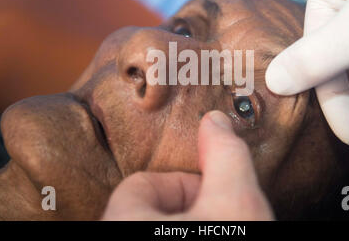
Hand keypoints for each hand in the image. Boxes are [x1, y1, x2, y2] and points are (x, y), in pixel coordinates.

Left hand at [101, 111, 273, 219]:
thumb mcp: (237, 202)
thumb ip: (226, 154)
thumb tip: (215, 120)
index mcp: (122, 221)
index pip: (141, 184)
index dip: (184, 183)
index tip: (213, 194)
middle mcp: (110, 230)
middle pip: (146, 207)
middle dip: (188, 204)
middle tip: (217, 213)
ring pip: (153, 226)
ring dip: (185, 220)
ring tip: (215, 224)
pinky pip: (153, 235)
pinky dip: (177, 232)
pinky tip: (205, 237)